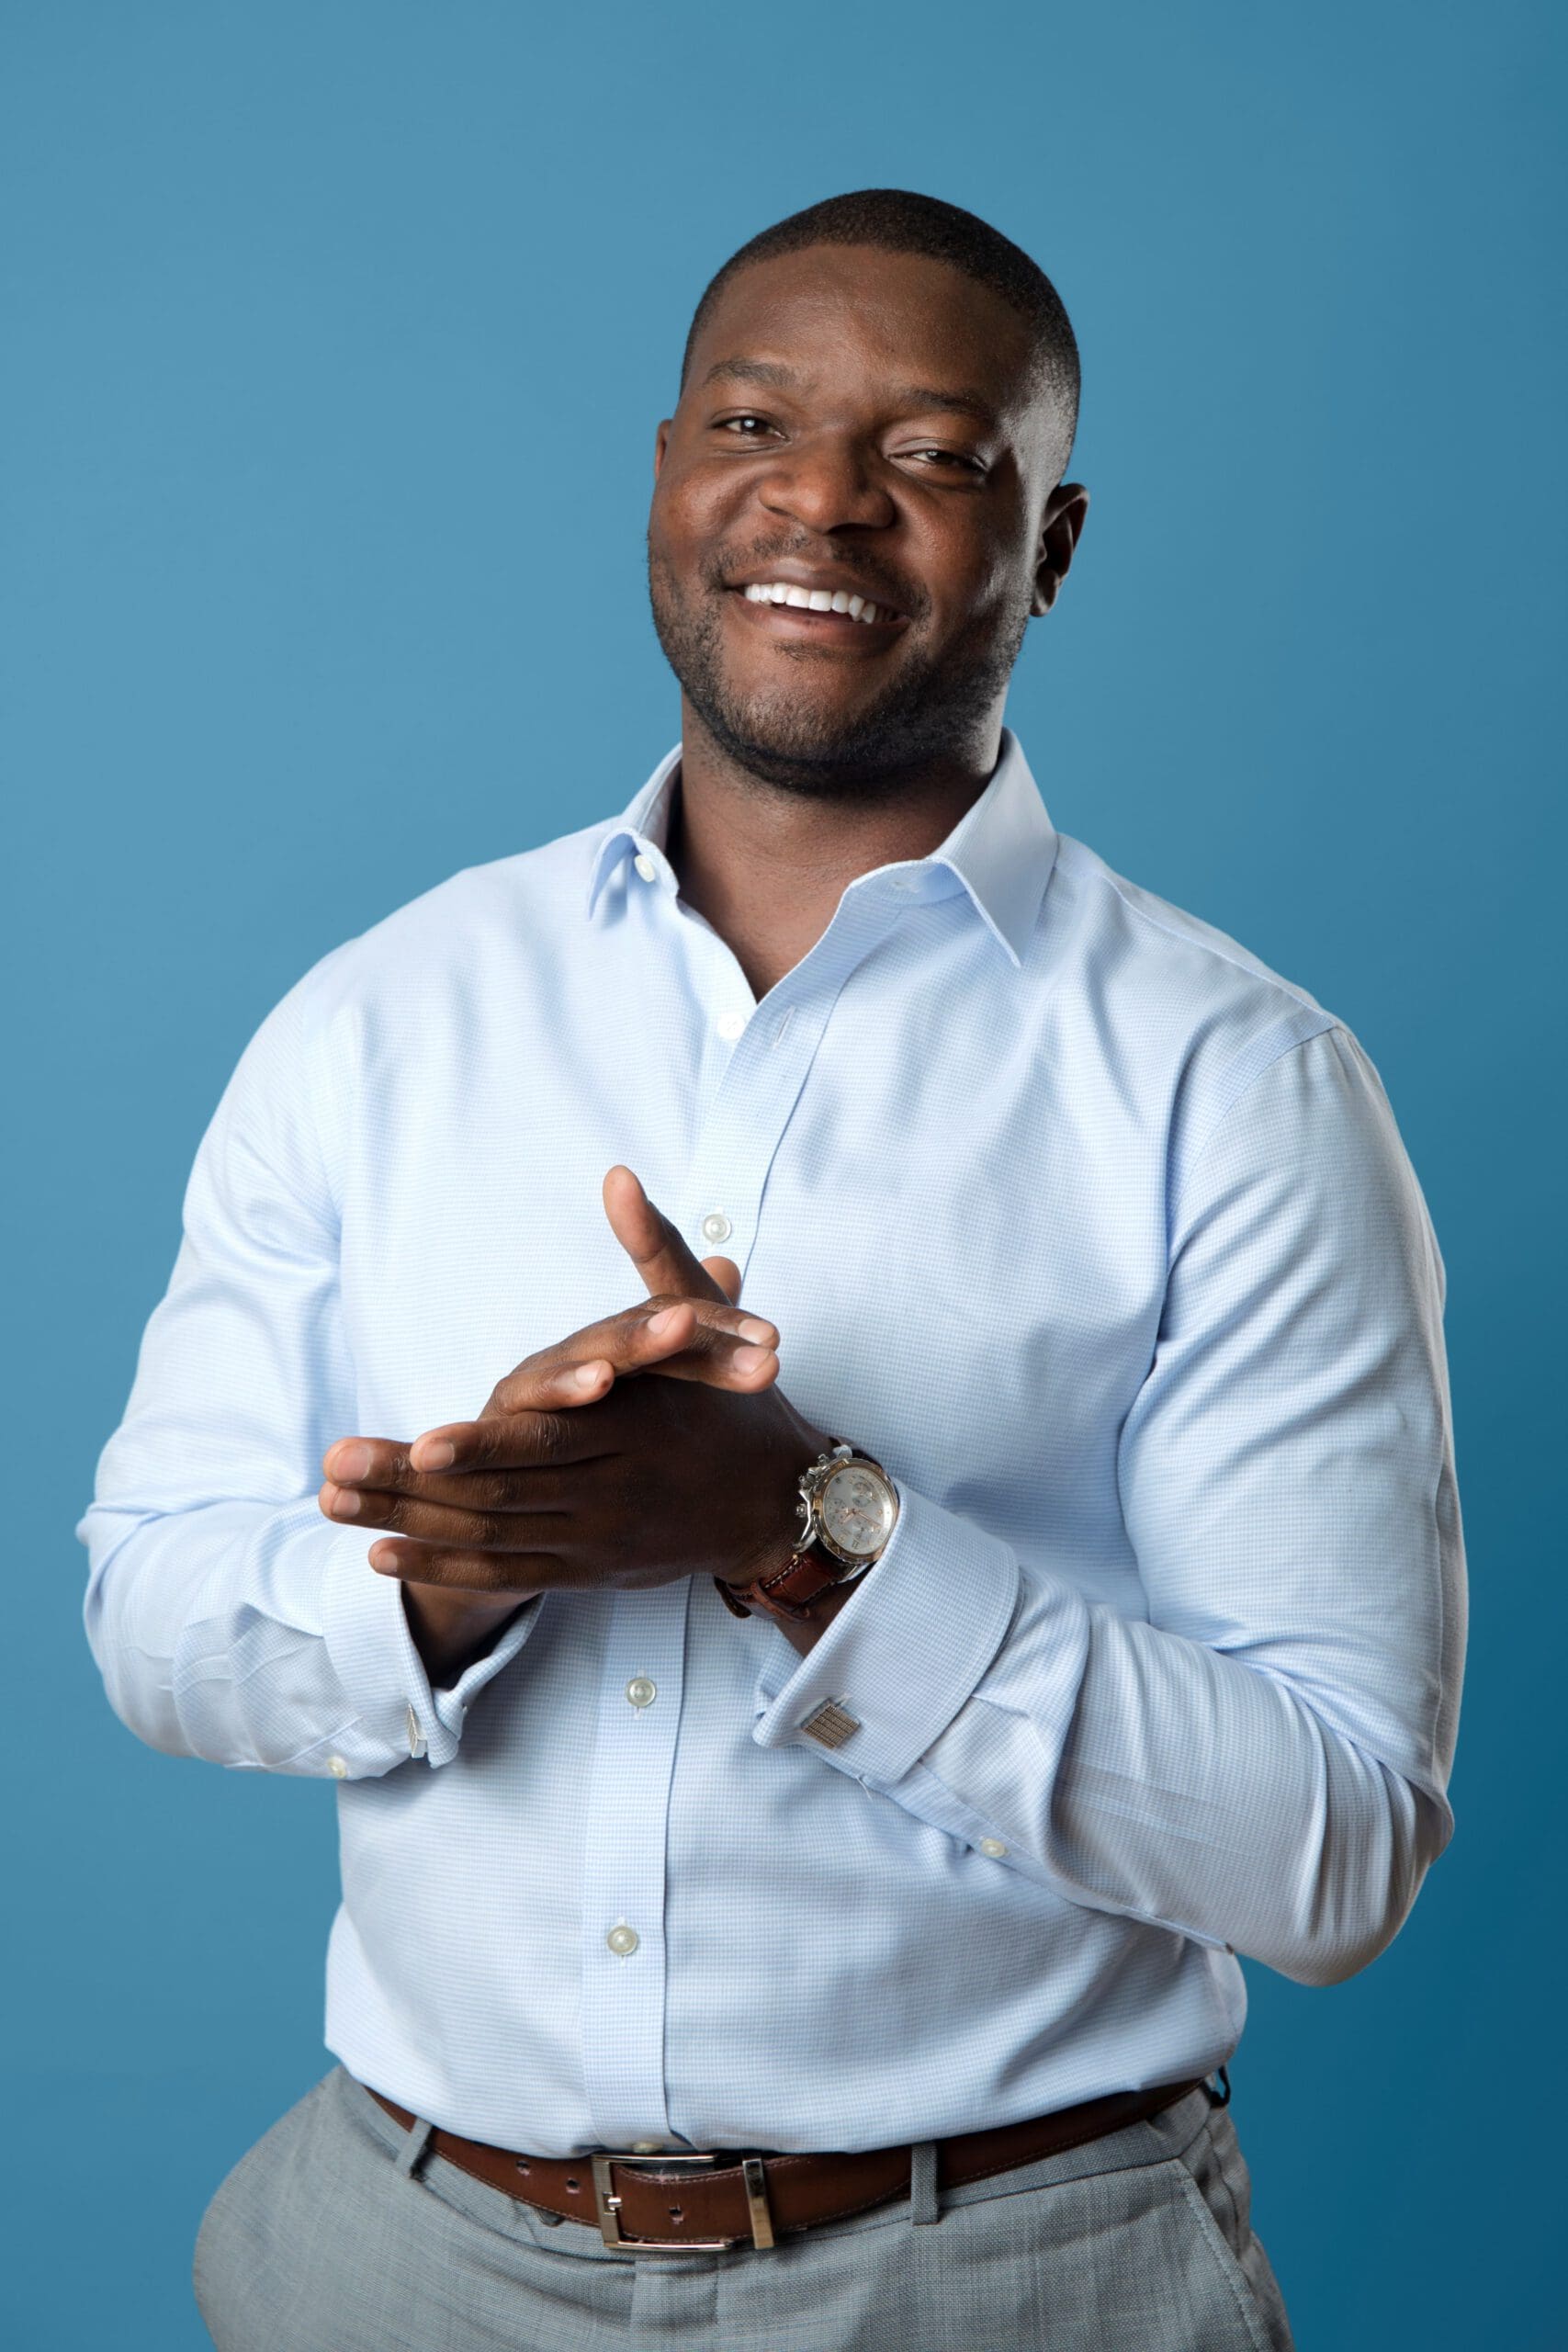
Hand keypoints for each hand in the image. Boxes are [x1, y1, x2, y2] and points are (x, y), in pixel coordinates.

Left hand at [317, 1169, 819, 1671]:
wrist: (772, 1501)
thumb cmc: (730, 1402)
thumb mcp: (698, 1321)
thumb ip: (652, 1251)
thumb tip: (619, 1177)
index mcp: (636, 1428)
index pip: (551, 1439)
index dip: (486, 1444)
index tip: (426, 1441)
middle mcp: (611, 1491)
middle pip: (499, 1494)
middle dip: (410, 1485)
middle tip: (334, 1470)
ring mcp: (595, 1538)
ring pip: (489, 1535)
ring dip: (404, 1522)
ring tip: (330, 1502)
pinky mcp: (585, 1571)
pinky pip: (505, 1574)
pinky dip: (441, 1565)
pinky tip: (377, 1554)